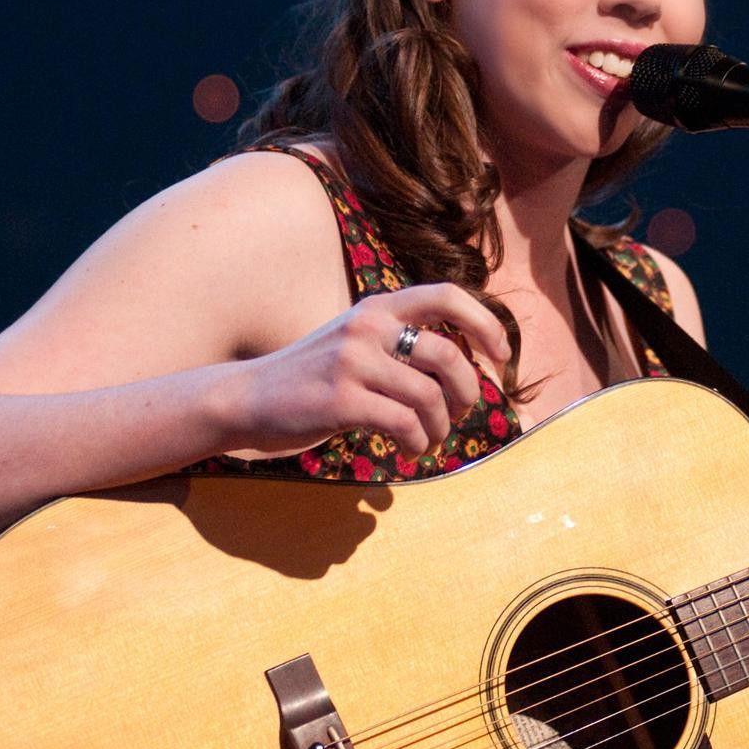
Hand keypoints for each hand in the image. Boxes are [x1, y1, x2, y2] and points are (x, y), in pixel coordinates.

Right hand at [207, 282, 511, 458]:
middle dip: (467, 393)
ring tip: (429, 441)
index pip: (447, 296)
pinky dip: (417, 444)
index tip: (502, 356)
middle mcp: (367, 327)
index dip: (486, 324)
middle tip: (458, 415)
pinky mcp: (342, 399)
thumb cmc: (309, 377)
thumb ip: (398, 342)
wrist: (247, 397)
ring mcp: (352, 362)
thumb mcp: (353, 342)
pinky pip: (404, 424)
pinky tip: (408, 452)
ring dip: (440, 428)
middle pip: (449, 356)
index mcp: (376, 308)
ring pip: (429, 398)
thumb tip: (463, 369)